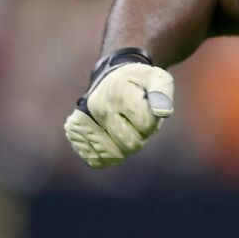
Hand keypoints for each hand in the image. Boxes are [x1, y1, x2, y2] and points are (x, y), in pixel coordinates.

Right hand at [64, 48, 174, 168]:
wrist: (111, 78)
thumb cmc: (139, 82)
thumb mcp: (157, 78)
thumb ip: (162, 92)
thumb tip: (163, 112)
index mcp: (119, 93)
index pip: (146, 124)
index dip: (152, 123)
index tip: (147, 112)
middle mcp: (98, 106)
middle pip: (130, 143)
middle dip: (140, 137)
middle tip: (136, 124)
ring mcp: (84, 120)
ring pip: (113, 154)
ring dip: (125, 148)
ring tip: (124, 132)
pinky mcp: (75, 131)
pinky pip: (94, 159)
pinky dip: (107, 158)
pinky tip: (112, 146)